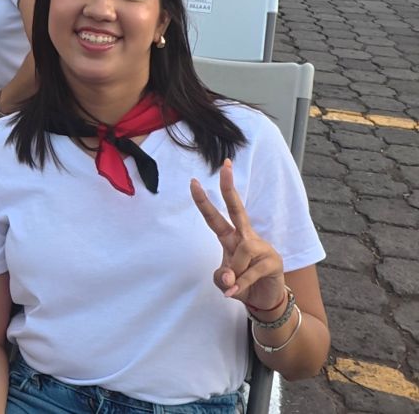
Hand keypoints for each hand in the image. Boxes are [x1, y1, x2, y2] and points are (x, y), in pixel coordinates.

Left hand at [191, 159, 287, 311]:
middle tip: (225, 166)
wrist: (265, 299)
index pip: (215, 217)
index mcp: (231, 238)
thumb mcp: (223, 281)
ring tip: (233, 283)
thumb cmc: (241, 283)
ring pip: (242, 250)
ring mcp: (261, 248)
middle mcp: (246, 237)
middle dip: (230, 188)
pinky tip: (233, 291)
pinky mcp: (273, 262)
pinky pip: (251, 271)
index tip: (193, 182)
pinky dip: (240, 283)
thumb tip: (227, 276)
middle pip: (237, 209)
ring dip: (234, 270)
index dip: (203, 201)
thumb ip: (220, 277)